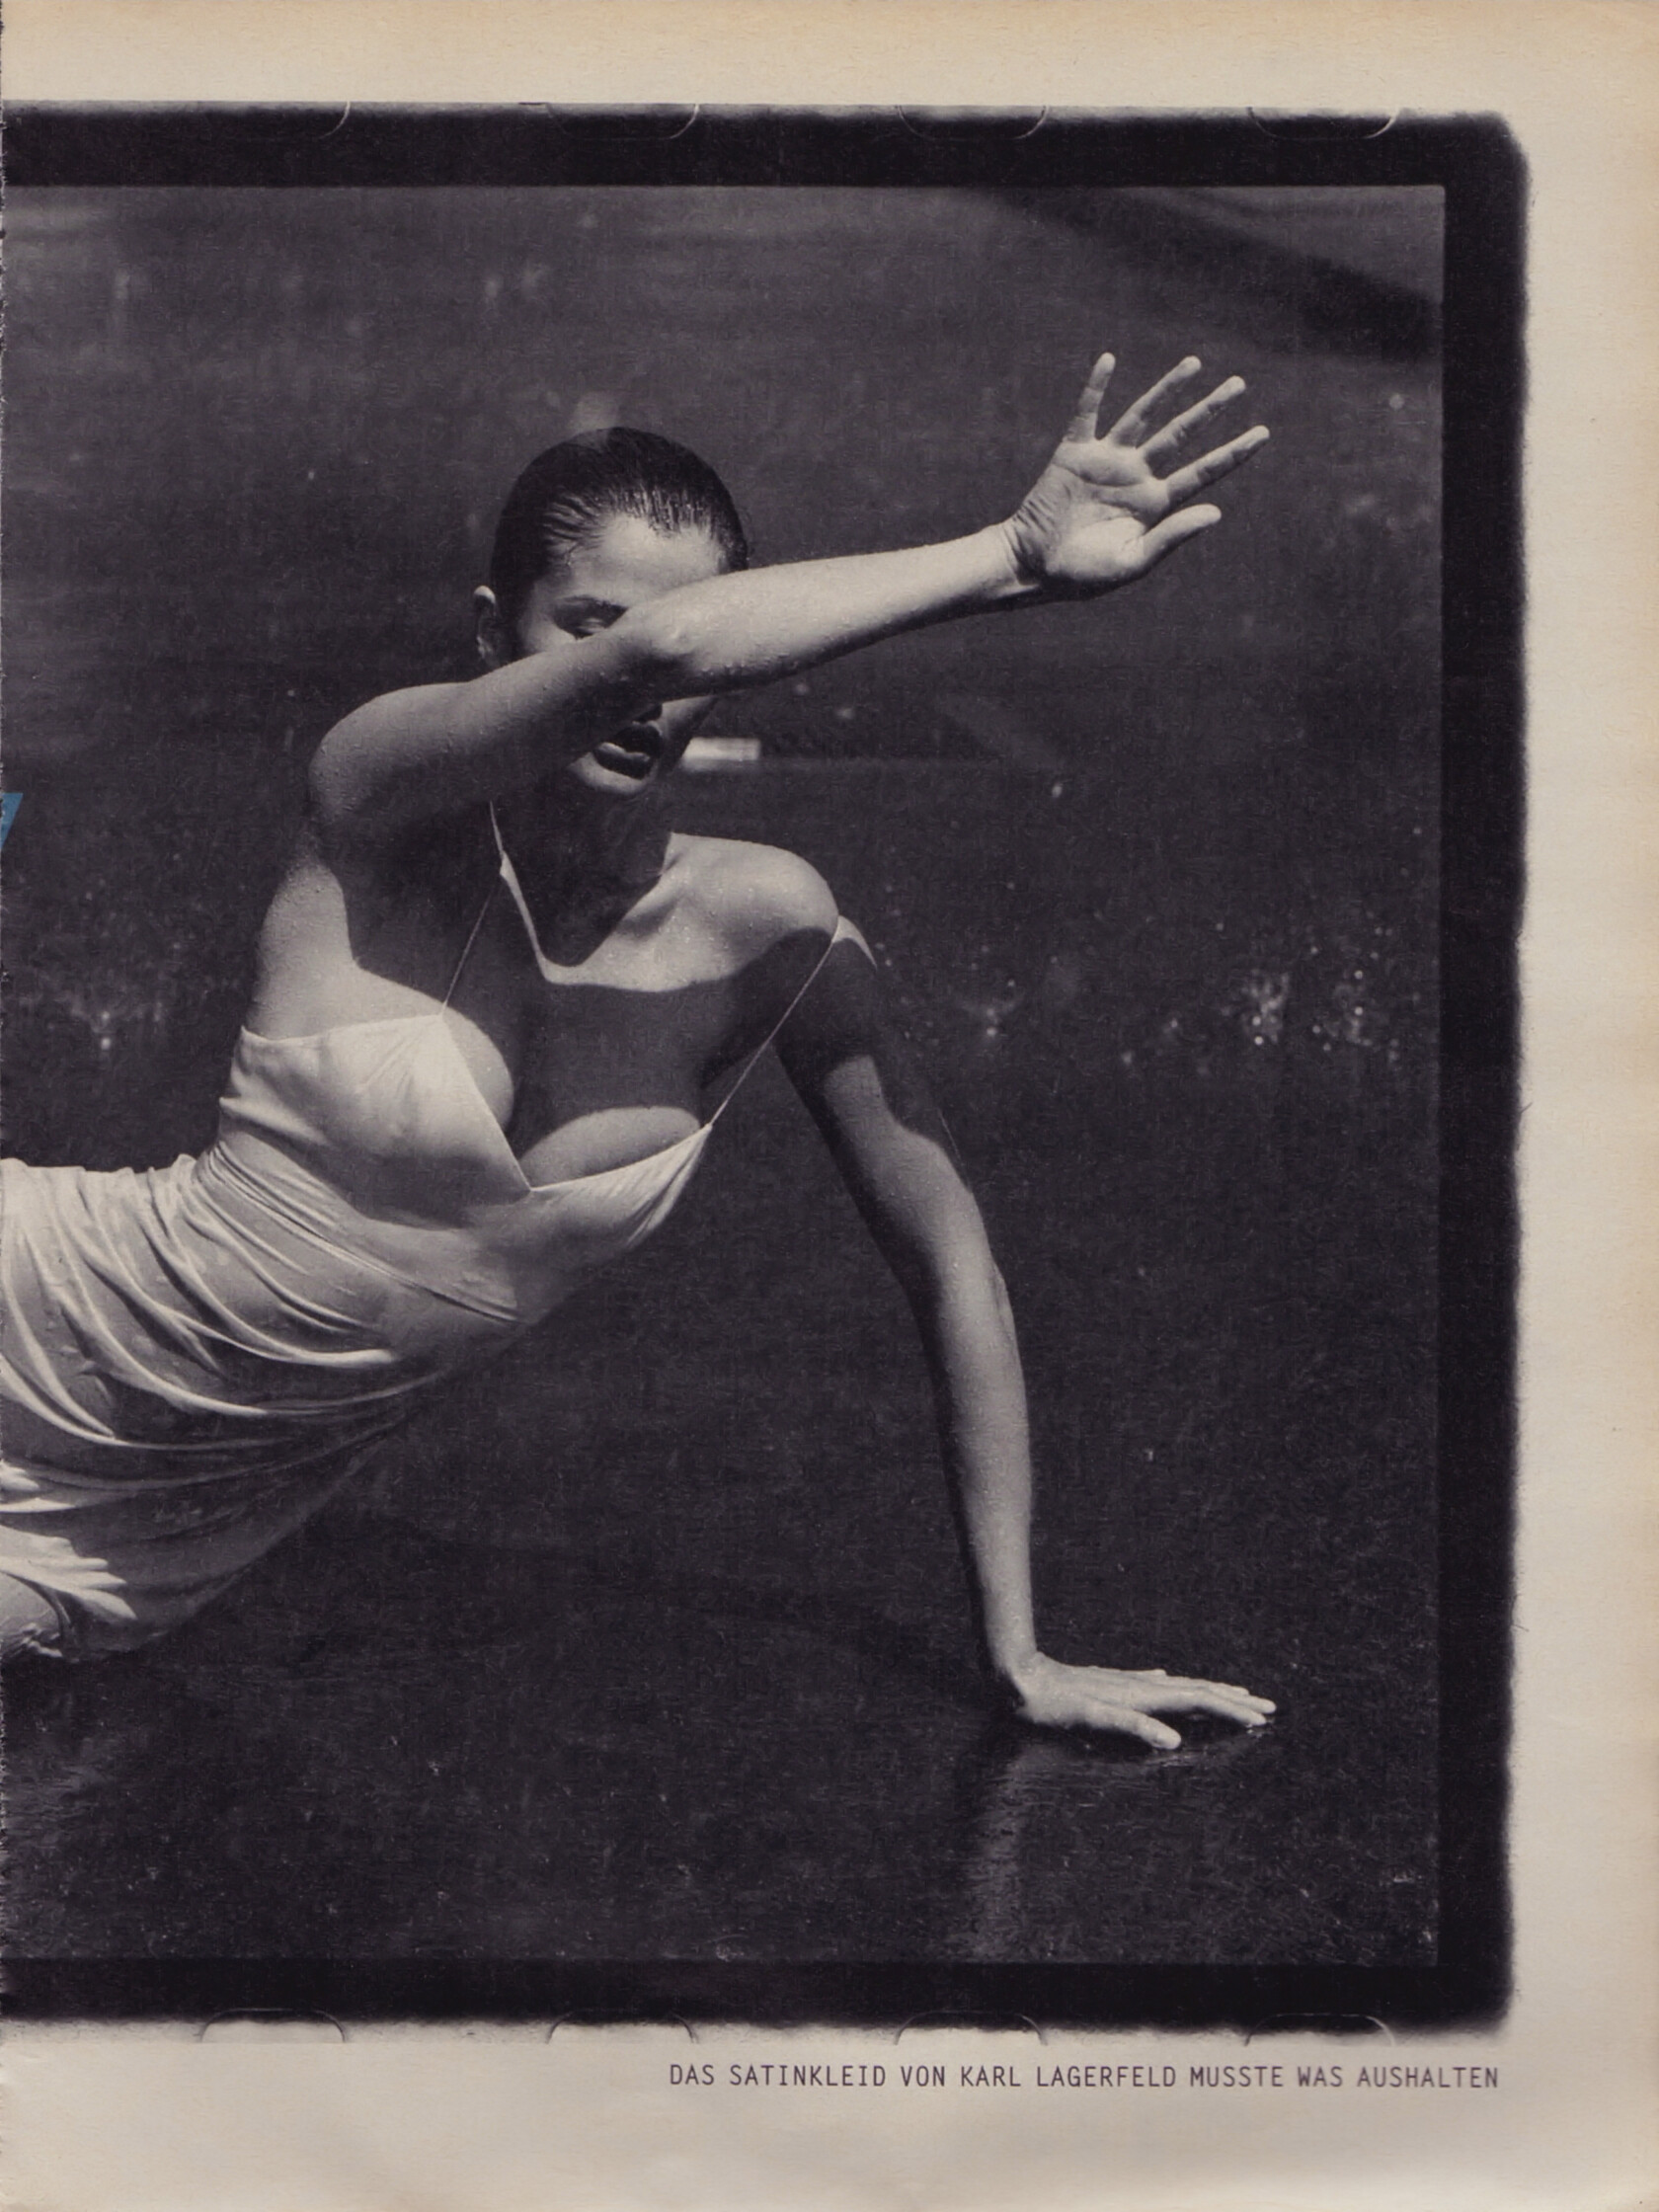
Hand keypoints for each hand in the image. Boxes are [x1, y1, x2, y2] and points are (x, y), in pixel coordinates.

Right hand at [1002, 353, 1268, 596]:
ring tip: (1195, 364)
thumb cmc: (1082, 575)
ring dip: (1167, 389)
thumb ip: (1172, 536)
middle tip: (1239, 384)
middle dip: (1209, 410)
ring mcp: (1106, 461)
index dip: (1233, 453)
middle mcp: (1136, 475)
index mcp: (1154, 503)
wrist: (1034, 567)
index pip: (1202, 471)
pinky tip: (1108, 360)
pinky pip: (1087, 413)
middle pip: (1180, 435)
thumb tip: (1216, 512)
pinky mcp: (1074, 453)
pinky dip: (1096, 387)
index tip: (1263, 434)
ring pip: (1144, 415)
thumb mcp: (1132, 562)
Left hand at [1002, 1653, 1275, 1747]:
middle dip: (1233, 1699)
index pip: (1198, 1700)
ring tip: (1233, 1693)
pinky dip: (1176, 1687)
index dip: (1230, 1709)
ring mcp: (1129, 1682)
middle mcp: (1141, 1684)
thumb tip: (1174, 1740)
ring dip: (1211, 1691)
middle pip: (1198, 1689)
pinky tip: (1171, 1682)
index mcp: (1142, 1694)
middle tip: (1266, 1707)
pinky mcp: (1114, 1683)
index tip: (1260, 1718)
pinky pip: (1158, 1685)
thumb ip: (1132, 1727)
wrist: (1021, 1676)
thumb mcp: (1092, 1718)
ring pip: (1180, 1685)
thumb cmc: (1054, 1703)